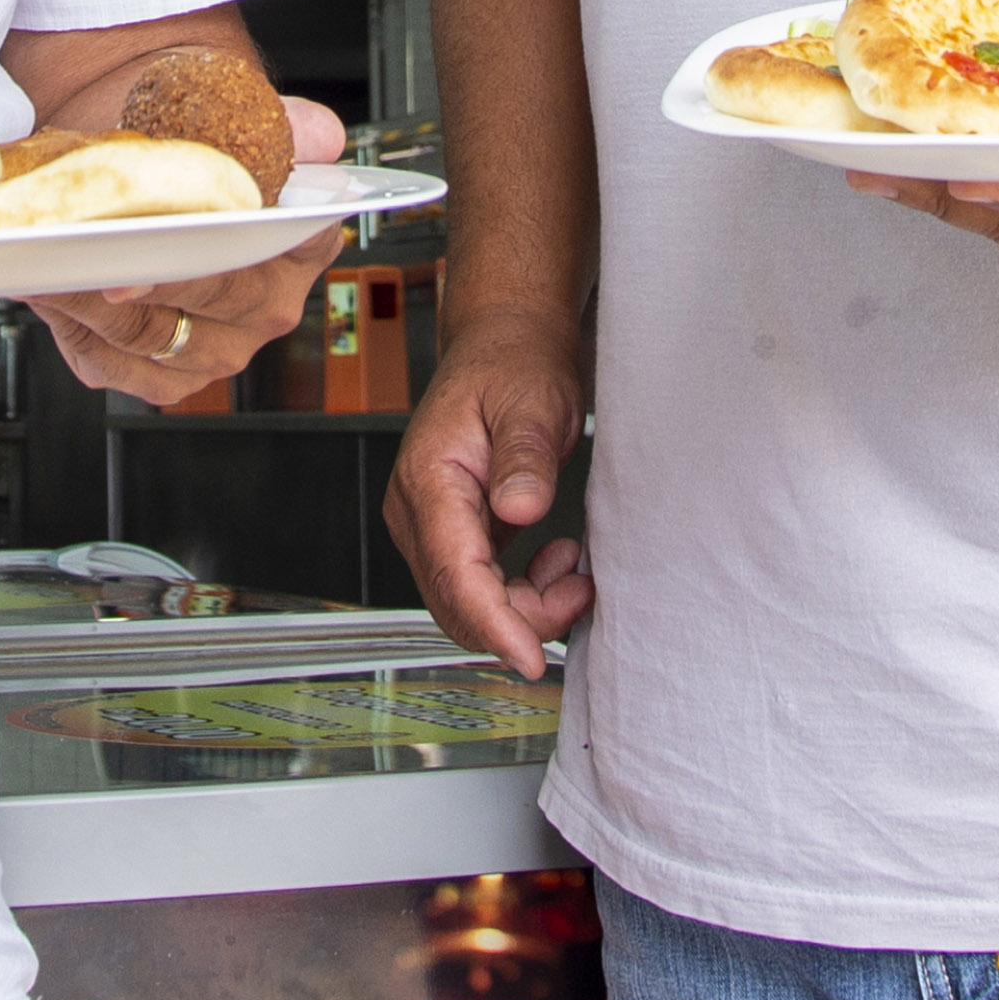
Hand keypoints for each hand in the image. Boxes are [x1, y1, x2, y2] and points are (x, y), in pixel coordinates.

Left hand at [29, 95, 350, 396]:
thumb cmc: (199, 152)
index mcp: (302, 247)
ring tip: (52, 264)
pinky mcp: (163, 374)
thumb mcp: (246, 119)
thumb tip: (318, 135)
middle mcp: (267, 307)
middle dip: (149, 280)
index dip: (224, 251)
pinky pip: (111, 364)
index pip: (273, 250)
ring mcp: (216, 348)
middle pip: (208, 298)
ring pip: (150, 337)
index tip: (179, 242)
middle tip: (99, 258)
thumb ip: (290, 123)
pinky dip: (70, 328)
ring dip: (91, 302)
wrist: (149, 180)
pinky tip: (45, 290)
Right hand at [383, 303, 589, 679]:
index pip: (454, 572)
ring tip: (573, 568)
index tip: (533, 658)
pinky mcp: (452, 531)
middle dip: (521, 619)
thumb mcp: (533, 402)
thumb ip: (525, 458)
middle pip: (457, 601)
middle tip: (581, 590)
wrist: (503, 341)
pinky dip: (520, 593)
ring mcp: (430, 524)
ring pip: (466, 603)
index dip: (494, 623)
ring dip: (524, 607)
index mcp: (428, 478)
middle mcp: (417, 509)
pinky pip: (478, 587)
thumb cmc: (514, 363)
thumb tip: (520, 511)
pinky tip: (556, 563)